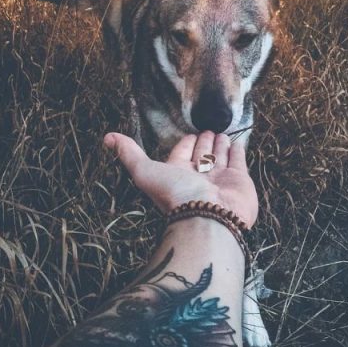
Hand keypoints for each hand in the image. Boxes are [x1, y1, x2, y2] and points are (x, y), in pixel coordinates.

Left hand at [104, 131, 257, 227]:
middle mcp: (199, 176)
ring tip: (222, 134)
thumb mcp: (144, 171)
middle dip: (204, 142)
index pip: (182, 153)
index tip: (190, 134)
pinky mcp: (240, 180)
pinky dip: (237, 152)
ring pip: (220, 156)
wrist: (207, 216)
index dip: (185, 143)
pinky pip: (238, 162)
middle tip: (208, 130)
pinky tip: (236, 144)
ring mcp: (220, 178)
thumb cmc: (175, 195)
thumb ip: (129, 154)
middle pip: (202, 154)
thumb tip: (107, 137)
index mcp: (178, 174)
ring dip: (220, 145)